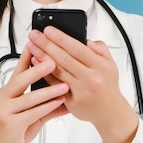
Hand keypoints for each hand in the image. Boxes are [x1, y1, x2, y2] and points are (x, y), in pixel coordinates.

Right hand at [0, 45, 68, 142]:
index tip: (35, 43)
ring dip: (48, 91)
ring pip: (28, 98)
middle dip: (37, 69)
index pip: (18, 70)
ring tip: (64, 85)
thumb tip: (69, 93)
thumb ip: (50, 103)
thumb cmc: (19, 129)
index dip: (26, 56)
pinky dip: (46, 107)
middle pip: (20, 79)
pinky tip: (58, 103)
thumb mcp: (35, 113)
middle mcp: (4, 98)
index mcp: (10, 91)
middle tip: (52, 61)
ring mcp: (5, 111)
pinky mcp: (10, 124)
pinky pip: (31, 114)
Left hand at [27, 26, 138, 142]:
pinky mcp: (71, 102)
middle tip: (34, 35)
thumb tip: (85, 39)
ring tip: (31, 46)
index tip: (48, 30)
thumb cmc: (107, 86)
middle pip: (64, 58)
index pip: (78, 48)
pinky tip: (35, 62)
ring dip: (41, 57)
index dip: (61, 38)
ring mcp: (80, 91)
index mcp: (101, 66)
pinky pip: (54, 84)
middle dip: (46, 44)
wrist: (110, 113)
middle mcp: (91, 79)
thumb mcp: (110, 63)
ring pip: (57, 71)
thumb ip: (100, 48)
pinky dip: (44, 72)